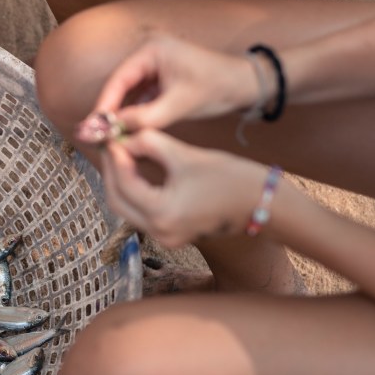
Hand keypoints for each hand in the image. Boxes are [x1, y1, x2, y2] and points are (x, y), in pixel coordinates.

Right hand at [90, 34, 259, 133]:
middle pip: (119, 86)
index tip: (93, 126)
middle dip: (108, 111)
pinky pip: (139, 97)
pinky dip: (133, 114)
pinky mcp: (159, 79)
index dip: (104, 105)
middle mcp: (149, 53)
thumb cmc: (217, 88)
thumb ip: (143, 118)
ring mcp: (153, 66)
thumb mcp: (178, 106)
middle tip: (94, 134)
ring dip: (119, 114)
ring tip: (106, 135)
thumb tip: (112, 129)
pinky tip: (124, 130)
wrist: (247, 86)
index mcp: (152, 49)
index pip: (118, 79)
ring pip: (127, 93)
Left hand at [98, 129, 268, 248]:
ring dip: (119, 182)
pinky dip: (133, 192)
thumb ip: (151, 144)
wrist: (265, 205)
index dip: (114, 157)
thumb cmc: (232, 178)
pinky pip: (140, 213)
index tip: (111, 136)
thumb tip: (124, 138)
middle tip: (110, 146)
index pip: (124, 183)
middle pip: (117, 200)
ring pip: (126, 209)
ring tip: (120, 155)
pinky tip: (134, 170)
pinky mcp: (170, 235)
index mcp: (163, 214)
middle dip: (110, 172)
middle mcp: (159, 232)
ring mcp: (164, 238)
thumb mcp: (186, 156)